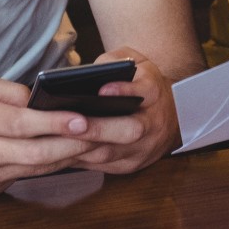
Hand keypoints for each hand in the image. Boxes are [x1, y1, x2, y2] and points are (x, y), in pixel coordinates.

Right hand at [0, 72, 99, 196]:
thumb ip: (4, 90)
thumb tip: (37, 99)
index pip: (27, 125)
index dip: (59, 124)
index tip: (87, 120)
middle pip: (42, 152)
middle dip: (84, 144)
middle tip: (118, 134)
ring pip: (39, 168)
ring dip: (75, 157)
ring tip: (109, 144)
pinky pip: (25, 177)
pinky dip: (51, 166)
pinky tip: (74, 155)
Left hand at [72, 48, 180, 173]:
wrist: (171, 116)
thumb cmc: (142, 84)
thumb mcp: (136, 63)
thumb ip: (114, 61)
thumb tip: (87, 73)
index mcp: (155, 93)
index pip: (146, 91)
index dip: (126, 91)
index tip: (103, 89)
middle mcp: (153, 123)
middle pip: (130, 131)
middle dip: (99, 129)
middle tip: (73, 123)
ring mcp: (143, 148)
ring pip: (112, 154)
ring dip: (83, 148)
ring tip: (57, 140)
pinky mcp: (130, 165)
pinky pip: (103, 166)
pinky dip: (81, 159)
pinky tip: (61, 151)